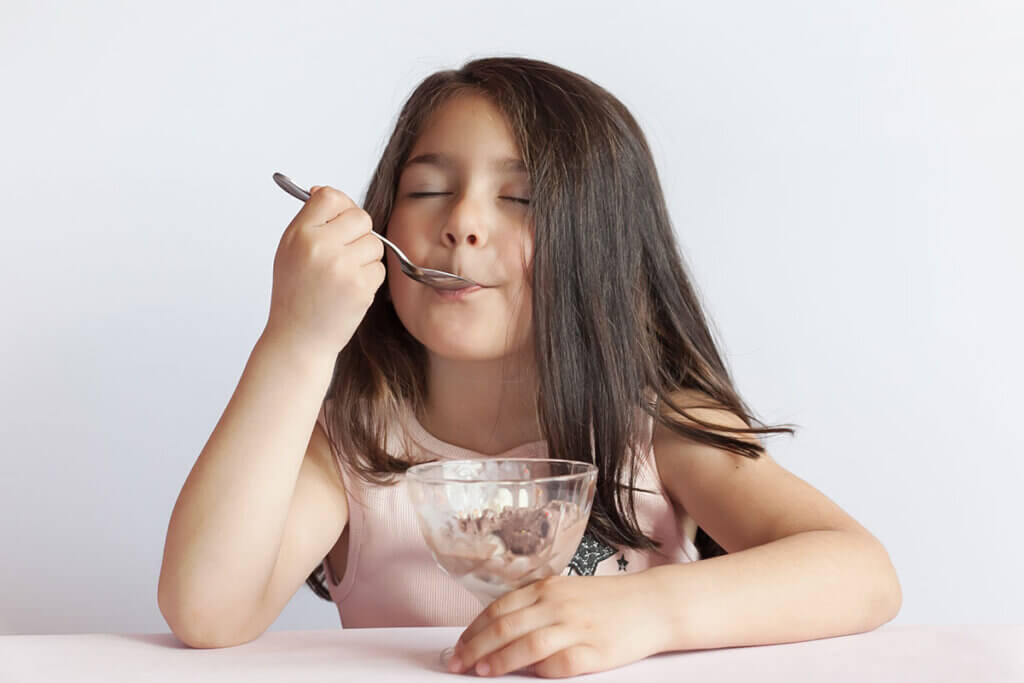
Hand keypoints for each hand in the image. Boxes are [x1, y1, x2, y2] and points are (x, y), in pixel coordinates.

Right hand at [265, 185, 385, 356]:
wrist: (298, 339)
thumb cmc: (296, 295)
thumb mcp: (290, 251)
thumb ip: (310, 221)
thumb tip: (327, 192)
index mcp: (299, 234)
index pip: (330, 196)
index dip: (341, 206)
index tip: (339, 219)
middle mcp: (320, 247)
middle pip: (361, 217)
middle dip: (359, 232)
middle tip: (346, 251)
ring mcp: (341, 267)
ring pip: (374, 243)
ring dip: (365, 257)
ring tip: (343, 275)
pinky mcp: (360, 287)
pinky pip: (379, 268)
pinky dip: (369, 278)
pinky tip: (349, 290)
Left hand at [449, 573, 667, 677]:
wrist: (652, 604)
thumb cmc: (607, 601)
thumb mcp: (567, 592)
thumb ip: (535, 608)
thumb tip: (498, 630)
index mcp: (548, 589)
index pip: (499, 609)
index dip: (474, 630)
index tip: (459, 646)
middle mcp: (558, 605)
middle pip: (505, 627)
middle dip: (476, 648)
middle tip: (458, 664)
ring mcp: (576, 628)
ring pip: (526, 645)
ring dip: (499, 661)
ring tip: (481, 672)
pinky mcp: (594, 652)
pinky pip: (559, 664)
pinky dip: (540, 672)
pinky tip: (527, 678)